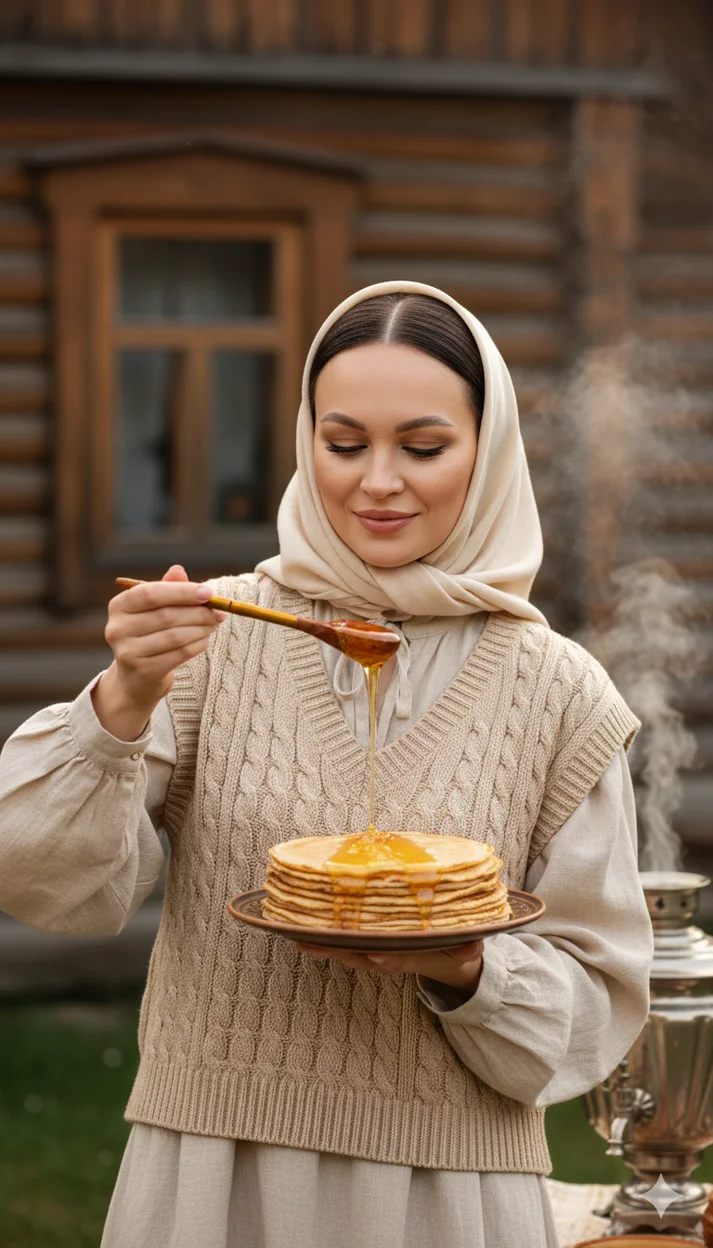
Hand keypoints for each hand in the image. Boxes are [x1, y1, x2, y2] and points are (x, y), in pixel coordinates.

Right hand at [92, 564, 226, 740]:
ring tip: (214, 624)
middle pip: (166, 615)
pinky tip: (204, 639)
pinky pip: (180, 654)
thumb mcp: (155, 609)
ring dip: (201, 628)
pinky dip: (198, 645)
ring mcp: (128, 652)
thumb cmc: (150, 634)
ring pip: (175, 636)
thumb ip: (167, 589)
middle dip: (198, 612)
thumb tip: (178, 570)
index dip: (182, 592)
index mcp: (119, 606)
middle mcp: (117, 629)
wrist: (136, 678)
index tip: (209, 592)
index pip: (150, 593)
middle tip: (219, 611)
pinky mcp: (143, 671)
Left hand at [295, 939, 484, 994]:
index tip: (372, 953)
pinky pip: (342, 943)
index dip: (380, 955)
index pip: (392, 958)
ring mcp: (373, 954)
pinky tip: (300, 931)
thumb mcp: (465, 951)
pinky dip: (322, 938)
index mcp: (408, 958)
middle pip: (357, 954)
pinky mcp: (366, 947)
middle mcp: (386, 958)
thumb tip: (474, 946)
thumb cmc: (454, 950)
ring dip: (321, 944)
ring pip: (344, 950)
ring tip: (296, 936)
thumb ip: (467, 948)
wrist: (447, 963)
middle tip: (309, 940)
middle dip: (335, 948)